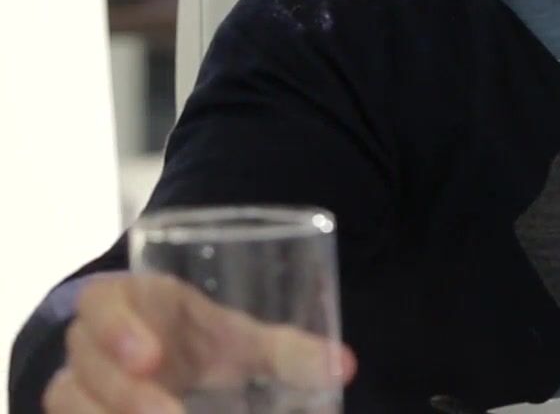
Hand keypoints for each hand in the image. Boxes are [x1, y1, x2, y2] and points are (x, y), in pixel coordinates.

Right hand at [44, 272, 354, 411]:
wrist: (159, 361)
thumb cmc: (197, 339)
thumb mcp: (237, 339)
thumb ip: (287, 350)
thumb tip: (343, 367)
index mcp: (127, 302)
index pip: (100, 303)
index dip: (116, 327)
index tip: (153, 357)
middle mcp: (90, 345)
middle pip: (88, 368)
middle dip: (127, 396)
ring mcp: (77, 387)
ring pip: (71, 405)